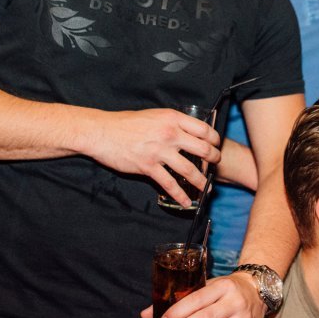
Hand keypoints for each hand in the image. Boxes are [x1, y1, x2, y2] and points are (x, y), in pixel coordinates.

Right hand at [85, 108, 220, 202]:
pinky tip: (186, 202)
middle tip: (215, 164)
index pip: (204, 129)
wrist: (102, 132)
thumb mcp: (154, 115)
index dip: (214, 139)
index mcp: (172, 118)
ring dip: (201, 181)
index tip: (216, 145)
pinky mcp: (148, 166)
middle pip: (202, 149)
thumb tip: (185, 131)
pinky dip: (180, 195)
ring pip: (189, 169)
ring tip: (206, 188)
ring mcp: (159, 151)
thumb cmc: (126, 123)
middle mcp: (169, 134)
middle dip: (213, 159)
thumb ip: (171, 123)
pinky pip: (169, 184)